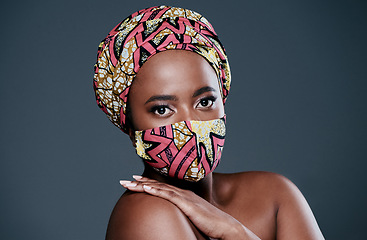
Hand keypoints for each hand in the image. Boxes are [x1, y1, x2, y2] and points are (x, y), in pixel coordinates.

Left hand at [120, 176, 259, 239]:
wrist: (227, 227)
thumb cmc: (212, 224)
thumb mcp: (195, 216)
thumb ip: (185, 213)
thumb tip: (176, 218)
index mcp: (185, 195)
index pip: (163, 187)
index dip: (148, 182)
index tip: (136, 180)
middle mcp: (184, 193)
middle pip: (158, 185)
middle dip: (140, 181)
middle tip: (125, 179)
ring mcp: (185, 197)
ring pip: (160, 187)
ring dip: (143, 184)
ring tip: (130, 182)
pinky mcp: (188, 204)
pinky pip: (169, 196)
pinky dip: (156, 190)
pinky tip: (146, 188)